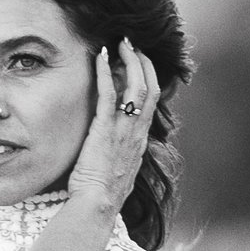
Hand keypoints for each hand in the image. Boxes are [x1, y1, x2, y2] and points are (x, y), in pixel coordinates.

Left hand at [61, 41, 155, 220]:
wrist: (97, 206)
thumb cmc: (102, 194)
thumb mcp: (119, 170)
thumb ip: (121, 153)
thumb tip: (116, 146)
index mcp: (140, 140)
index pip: (152, 101)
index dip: (149, 78)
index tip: (140, 62)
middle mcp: (136, 132)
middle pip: (150, 88)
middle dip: (143, 62)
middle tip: (132, 45)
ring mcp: (123, 131)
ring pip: (136, 87)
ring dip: (129, 61)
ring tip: (121, 44)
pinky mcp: (104, 130)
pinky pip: (108, 95)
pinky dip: (105, 73)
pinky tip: (100, 57)